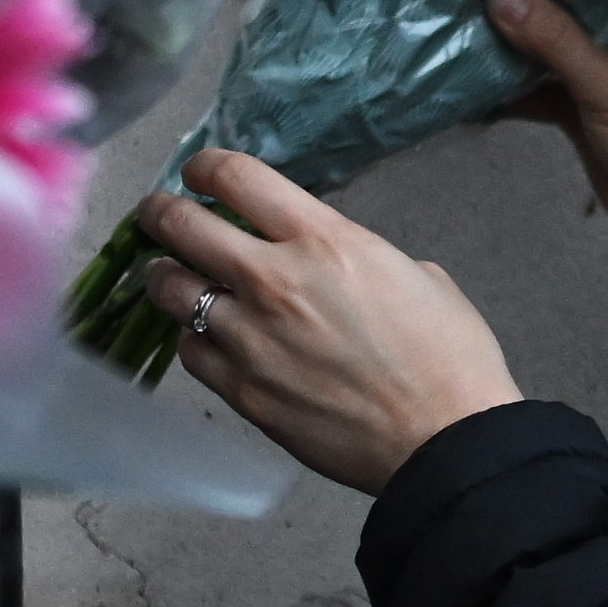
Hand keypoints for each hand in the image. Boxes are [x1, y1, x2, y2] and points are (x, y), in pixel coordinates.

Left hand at [135, 148, 520, 491]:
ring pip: (171, 291)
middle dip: (161, 212)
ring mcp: (249, 339)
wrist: (444, 440)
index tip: (200, 172)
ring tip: (169, 276)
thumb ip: (356, 257)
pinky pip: (192, 351)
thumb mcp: (415, 274)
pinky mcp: (241, 391)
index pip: (238, 177)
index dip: (207, 166)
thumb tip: (331, 265)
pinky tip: (209, 337)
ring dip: (165, 276)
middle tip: (158, 213)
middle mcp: (273, 280)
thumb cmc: (449, 355)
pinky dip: (195, 337)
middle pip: (182, 226)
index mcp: (324, 240)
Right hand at [486, 0, 607, 269]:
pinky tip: (463, 84)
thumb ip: (554, 39)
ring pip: (540, 56)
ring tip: (447, 26)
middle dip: (511, 8)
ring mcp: (594, 77)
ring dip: (502, 51)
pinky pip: (534, 93)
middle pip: (555, 16)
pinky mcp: (578, 112)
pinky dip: (505, 93)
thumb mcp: (607, 83)